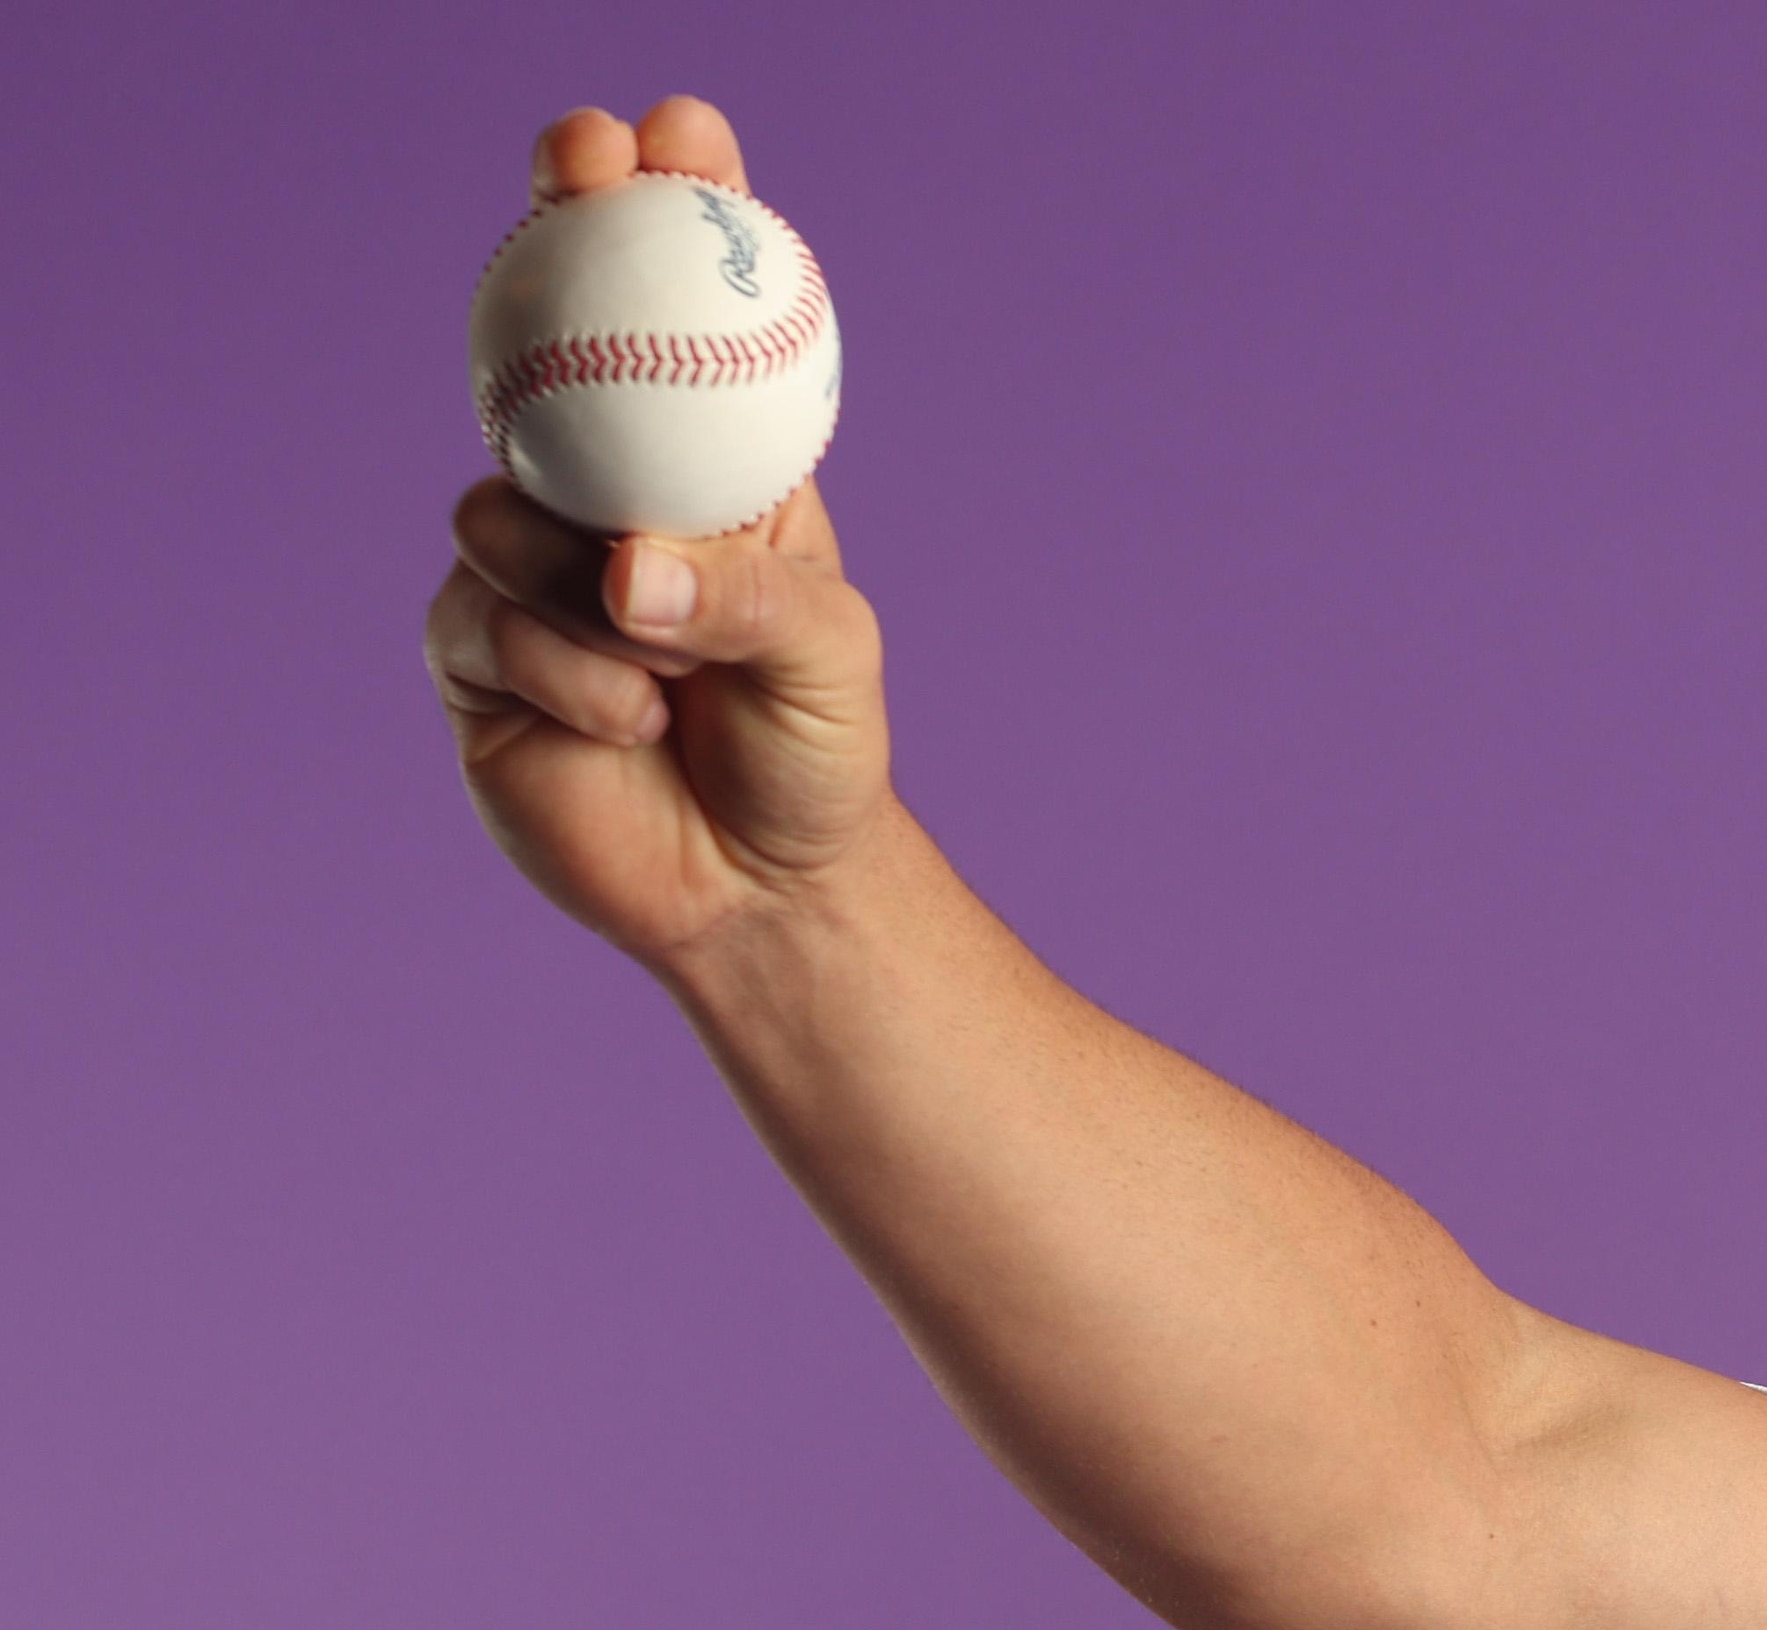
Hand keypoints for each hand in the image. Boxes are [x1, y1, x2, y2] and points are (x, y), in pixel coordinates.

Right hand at [425, 98, 892, 971]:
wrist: (760, 888)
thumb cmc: (815, 751)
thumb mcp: (827, 657)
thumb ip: (746, 597)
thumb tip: (627, 566)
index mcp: (705, 464)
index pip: (673, 313)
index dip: (658, 208)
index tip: (667, 135)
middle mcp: (602, 490)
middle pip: (545, 338)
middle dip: (557, 233)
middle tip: (580, 167)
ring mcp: (524, 563)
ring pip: (500, 508)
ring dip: (591, 588)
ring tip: (675, 675)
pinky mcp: (470, 646)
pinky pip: (484, 619)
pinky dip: (569, 674)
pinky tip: (628, 725)